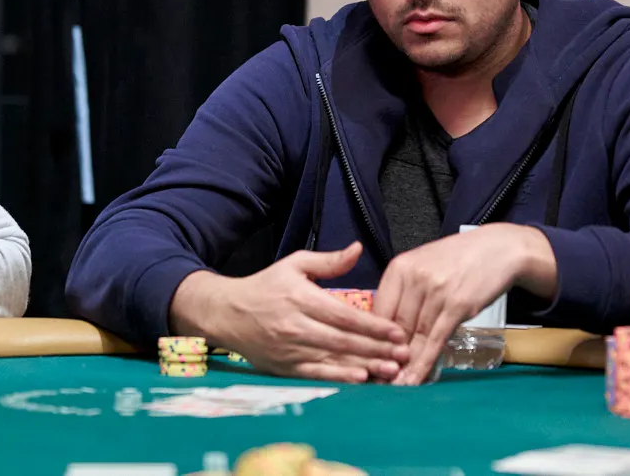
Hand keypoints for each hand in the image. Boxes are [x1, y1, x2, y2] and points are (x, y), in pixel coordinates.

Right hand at [169, 242, 409, 382]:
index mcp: (301, 297)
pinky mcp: (284, 367)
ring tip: (390, 371)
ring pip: (332, 360)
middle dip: (376, 349)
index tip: (397, 331)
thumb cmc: (265, 286)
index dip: (373, 325)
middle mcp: (296, 325)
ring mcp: (289, 349)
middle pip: (343, 340)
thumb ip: (329, 261)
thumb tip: (358, 248)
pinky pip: (316, 375)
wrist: (225, 313)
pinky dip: (338, 378)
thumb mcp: (295, 264)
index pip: (344, 315)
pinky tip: (360, 380)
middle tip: (404, 354)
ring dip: (364, 366)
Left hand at [373, 223, 555, 385]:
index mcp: (401, 267)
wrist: (500, 249)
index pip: (379, 310)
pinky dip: (424, 363)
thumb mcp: (425, 266)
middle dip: (386, 358)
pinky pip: (435, 340)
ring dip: (405, 367)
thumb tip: (385, 329)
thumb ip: (405, 292)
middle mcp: (415, 278)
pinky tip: (416, 380)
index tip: (367, 361)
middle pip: (395, 327)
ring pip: (415, 337)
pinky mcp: (457, 306)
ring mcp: (437, 292)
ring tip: (395, 390)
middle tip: (377, 382)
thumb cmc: (461, 259)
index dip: (372, 340)